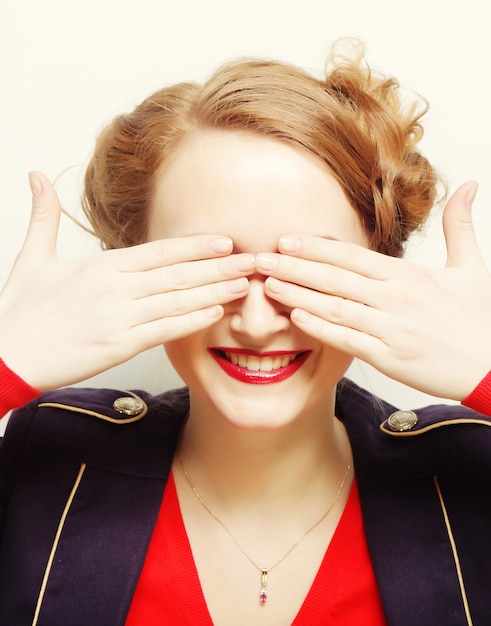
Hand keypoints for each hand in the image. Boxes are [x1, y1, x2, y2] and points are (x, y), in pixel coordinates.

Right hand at [0, 172, 253, 389]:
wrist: (5, 355)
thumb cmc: (20, 310)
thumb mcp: (31, 258)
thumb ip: (42, 216)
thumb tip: (36, 175)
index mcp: (101, 266)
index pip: (159, 251)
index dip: (195, 245)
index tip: (225, 240)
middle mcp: (115, 288)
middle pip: (178, 274)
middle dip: (219, 266)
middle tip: (252, 260)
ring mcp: (119, 317)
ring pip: (177, 300)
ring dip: (215, 291)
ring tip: (245, 285)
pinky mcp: (118, 346)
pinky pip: (163, 331)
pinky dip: (191, 321)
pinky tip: (215, 314)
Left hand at [256, 182, 490, 399]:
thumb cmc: (481, 318)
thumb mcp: (472, 266)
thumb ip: (460, 226)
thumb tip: (470, 185)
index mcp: (408, 275)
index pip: (353, 255)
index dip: (316, 247)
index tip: (286, 239)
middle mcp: (395, 298)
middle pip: (335, 277)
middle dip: (294, 266)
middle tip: (260, 259)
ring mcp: (391, 328)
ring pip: (335, 307)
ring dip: (298, 294)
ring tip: (268, 285)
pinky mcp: (390, 357)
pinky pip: (347, 340)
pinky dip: (320, 328)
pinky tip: (296, 318)